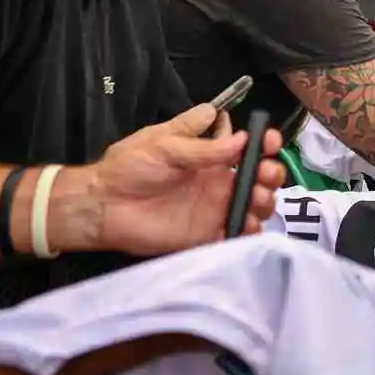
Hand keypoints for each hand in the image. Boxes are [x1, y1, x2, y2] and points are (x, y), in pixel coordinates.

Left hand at [83, 104, 285, 255]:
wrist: (102, 205)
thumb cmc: (130, 167)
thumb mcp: (165, 144)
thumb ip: (204, 146)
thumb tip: (241, 138)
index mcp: (211, 156)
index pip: (248, 147)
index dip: (265, 142)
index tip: (270, 141)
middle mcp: (219, 181)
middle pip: (260, 177)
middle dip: (272, 173)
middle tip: (265, 175)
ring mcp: (215, 208)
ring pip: (255, 205)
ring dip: (264, 201)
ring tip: (256, 200)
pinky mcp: (206, 234)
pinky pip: (235, 235)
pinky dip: (248, 232)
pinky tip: (246, 225)